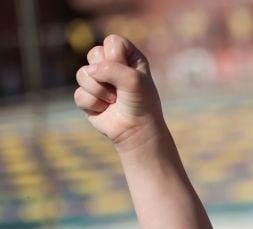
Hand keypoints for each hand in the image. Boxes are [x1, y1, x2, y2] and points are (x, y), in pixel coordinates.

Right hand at [74, 35, 162, 150]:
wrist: (137, 131)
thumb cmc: (141, 104)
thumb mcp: (133, 81)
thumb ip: (112, 68)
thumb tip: (89, 71)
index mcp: (129, 57)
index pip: (113, 41)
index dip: (116, 56)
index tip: (128, 72)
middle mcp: (112, 66)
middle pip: (94, 54)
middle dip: (105, 73)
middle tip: (120, 88)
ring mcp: (98, 81)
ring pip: (82, 74)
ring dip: (100, 91)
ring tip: (114, 100)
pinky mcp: (87, 97)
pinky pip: (79, 94)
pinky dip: (94, 104)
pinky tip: (105, 110)